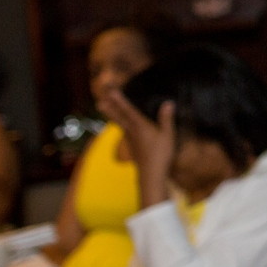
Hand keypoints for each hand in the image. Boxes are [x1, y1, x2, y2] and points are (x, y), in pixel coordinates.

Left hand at [98, 86, 175, 206]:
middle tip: (99, 102)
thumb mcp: (168, 135)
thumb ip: (166, 119)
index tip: (111, 91)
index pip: (128, 110)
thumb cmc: (160, 154)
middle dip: (110, 109)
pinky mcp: (133, 148)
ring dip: (113, 116)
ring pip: (120, 125)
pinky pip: (125, 132)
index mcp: (140, 127)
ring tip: (106, 109)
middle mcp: (132, 132)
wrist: (151, 175)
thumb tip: (168, 103)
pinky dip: (122, 125)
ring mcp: (131, 141)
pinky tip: (124, 127)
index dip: (120, 100)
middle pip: (118, 118)